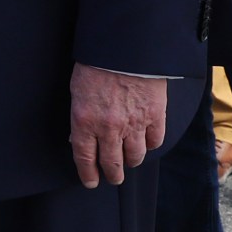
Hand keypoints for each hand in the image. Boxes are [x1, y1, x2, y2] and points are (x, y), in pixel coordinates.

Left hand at [68, 64, 167, 188]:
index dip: (88, 173)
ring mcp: (134, 123)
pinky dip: (151, 145)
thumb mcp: (77, 92)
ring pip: (135, 155)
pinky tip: (147, 144)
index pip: (84, 158)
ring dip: (131, 162)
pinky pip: (155, 140)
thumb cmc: (95, 66)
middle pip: (112, 162)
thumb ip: (81, 117)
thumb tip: (80, 137)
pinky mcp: (155, 115)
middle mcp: (109, 128)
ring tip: (129, 162)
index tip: (91, 182)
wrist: (124, 49)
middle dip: (112, 174)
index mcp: (84, 122)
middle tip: (113, 177)